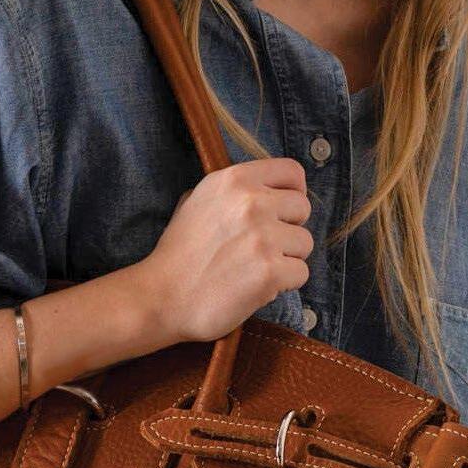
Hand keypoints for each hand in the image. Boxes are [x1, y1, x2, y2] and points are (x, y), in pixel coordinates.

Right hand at [141, 157, 313, 342]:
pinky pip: (301, 273)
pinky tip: (255, 285)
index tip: (284, 210)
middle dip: (289, 228)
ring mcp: (262, 236)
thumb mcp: (198, 199)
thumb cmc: (180, 252)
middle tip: (263, 246)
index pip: (292, 171)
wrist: (162, 296)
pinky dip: (283, 284)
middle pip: (303, 207)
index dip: (294, 191)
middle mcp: (251, 202)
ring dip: (286, 258)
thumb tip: (270, 190)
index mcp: (235, 179)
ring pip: (305, 243)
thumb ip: (236, 190)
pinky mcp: (270, 271)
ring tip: (254, 267)